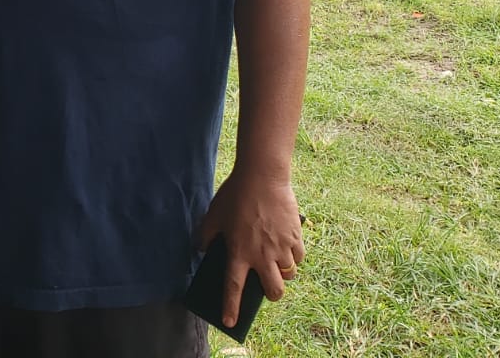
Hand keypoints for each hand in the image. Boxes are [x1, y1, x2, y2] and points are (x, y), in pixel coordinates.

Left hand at [196, 169, 304, 328]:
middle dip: (272, 294)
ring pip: (289, 274)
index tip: (230, 323)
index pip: (233, 288)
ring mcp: (281, 247)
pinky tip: (287, 246)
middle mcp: (262, 255)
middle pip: (275, 291)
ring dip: (283, 271)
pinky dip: (294, 256)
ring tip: (276, 260)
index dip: (231, 307)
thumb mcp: (213, 215)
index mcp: (239, 252)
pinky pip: (299, 257)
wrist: (262, 176)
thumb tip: (200, 249)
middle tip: (268, 286)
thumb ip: (204, 235)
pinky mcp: (296, 237)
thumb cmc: (235, 195)